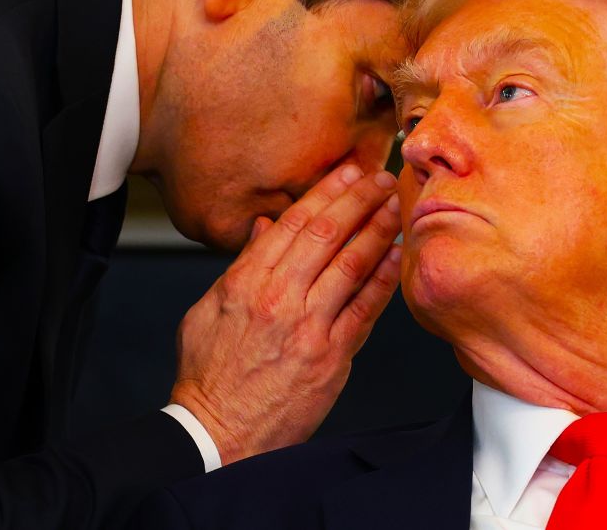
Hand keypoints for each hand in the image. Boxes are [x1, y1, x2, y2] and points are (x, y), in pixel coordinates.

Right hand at [170, 164, 402, 464]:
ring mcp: (307, 328)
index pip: (294, 223)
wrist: (218, 433)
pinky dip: (383, 280)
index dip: (326, 193)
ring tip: (395, 208)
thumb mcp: (209, 310)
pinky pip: (364, 310)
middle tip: (382, 179)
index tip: (348, 173)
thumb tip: (266, 227)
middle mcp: (278, 299)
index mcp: (245, 282)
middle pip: (327, 235)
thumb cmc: (210, 376)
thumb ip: (243, 265)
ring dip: (377, 231)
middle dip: (360, 200)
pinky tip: (397, 257)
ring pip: (351, 266)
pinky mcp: (330, 357)